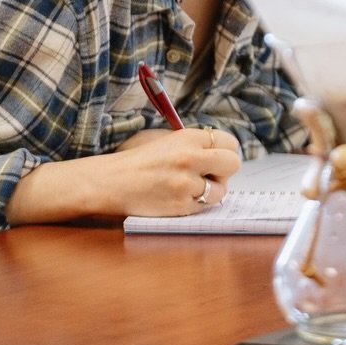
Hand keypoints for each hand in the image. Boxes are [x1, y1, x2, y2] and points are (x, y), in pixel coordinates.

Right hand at [94, 127, 242, 216]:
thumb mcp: (162, 137)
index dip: (225, 150)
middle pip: (233, 163)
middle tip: (211, 173)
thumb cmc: (134, 157)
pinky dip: (194, 203)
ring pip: (221, 190)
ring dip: (210, 190)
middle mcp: (190, 159)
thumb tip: (216, 148)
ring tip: (190, 186)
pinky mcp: (182, 206)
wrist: (111, 181)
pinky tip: (177, 196)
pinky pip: (204, 207)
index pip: (228, 142)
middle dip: (224, 170)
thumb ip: (191, 141)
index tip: (217, 156)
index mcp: (187, 137)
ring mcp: (187, 184)